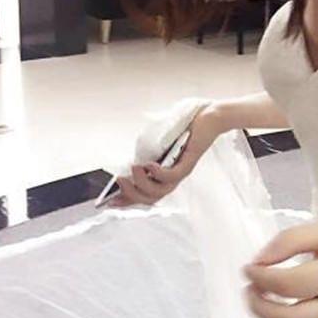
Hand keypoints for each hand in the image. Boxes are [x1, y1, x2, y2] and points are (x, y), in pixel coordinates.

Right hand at [106, 103, 223, 207]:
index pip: (145, 193)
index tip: (109, 203)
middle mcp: (172, 175)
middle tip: (120, 181)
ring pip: (160, 191)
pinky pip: (173, 176)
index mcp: (164, 172)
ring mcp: (181, 170)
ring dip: (142, 183)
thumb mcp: (157, 139)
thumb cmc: (184, 125)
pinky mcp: (189, 161)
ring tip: (134, 169)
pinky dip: (158, 174)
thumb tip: (130, 158)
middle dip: (131, 194)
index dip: (127, 200)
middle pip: (151, 198)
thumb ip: (145, 149)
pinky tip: (150, 165)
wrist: (208, 114)